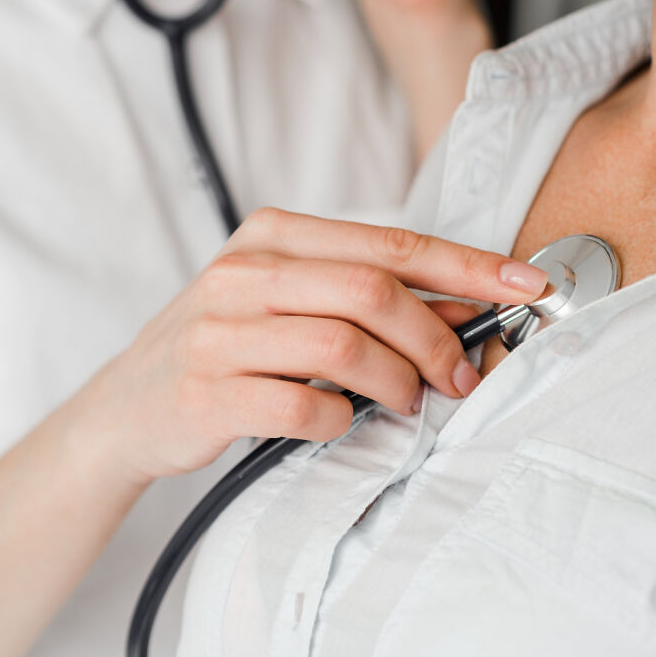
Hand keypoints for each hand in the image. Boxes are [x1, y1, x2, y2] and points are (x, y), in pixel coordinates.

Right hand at [100, 209, 546, 485]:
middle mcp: (243, 271)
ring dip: (397, 382)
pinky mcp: (206, 390)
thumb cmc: (227, 345)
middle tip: (461, 374)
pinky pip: (301, 405)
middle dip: (436, 336)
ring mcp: (220, 329)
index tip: (526, 284)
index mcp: (272, 234)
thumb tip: (463, 308)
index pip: (388, 243)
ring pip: (343, 344)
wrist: (129, 404)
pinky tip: (339, 421)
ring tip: (408, 402)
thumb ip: (363, 295)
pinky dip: (339, 419)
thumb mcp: (288, 301)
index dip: (466, 264)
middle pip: (372, 289)